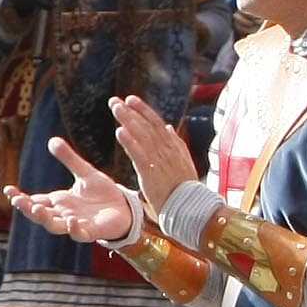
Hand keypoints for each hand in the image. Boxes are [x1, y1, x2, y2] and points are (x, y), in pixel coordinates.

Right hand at [8, 136, 148, 246]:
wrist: (126, 208)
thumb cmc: (104, 194)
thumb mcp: (85, 173)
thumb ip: (69, 159)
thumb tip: (52, 139)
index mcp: (60, 202)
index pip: (35, 201)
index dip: (20, 198)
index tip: (8, 190)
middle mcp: (64, 214)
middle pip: (40, 215)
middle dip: (27, 209)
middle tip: (18, 200)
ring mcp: (76, 224)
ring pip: (54, 226)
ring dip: (45, 220)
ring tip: (37, 209)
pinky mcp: (92, 232)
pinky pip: (79, 234)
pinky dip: (73, 230)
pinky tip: (71, 220)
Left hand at [108, 94, 199, 213]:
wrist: (192, 208)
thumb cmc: (185, 186)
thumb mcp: (183, 160)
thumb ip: (175, 143)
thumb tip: (169, 127)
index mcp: (174, 147)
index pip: (157, 123)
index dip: (143, 110)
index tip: (131, 99)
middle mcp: (167, 150)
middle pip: (147, 126)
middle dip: (131, 111)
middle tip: (115, 100)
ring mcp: (160, 160)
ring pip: (142, 135)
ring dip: (128, 120)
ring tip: (115, 108)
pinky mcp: (151, 173)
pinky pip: (139, 154)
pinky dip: (129, 142)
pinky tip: (119, 131)